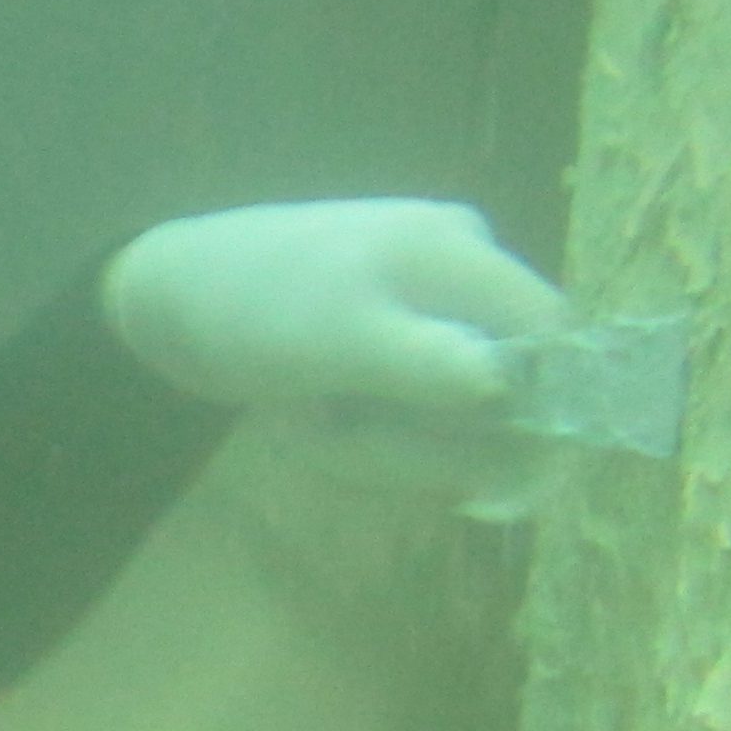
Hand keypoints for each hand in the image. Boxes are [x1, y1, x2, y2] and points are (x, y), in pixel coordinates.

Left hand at [100, 198, 563, 414]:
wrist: (173, 300)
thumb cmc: (253, 307)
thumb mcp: (337, 337)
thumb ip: (424, 363)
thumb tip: (511, 386)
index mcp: (465, 254)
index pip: (557, 343)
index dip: (538, 416)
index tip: (471, 477)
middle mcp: (468, 281)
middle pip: (512, 401)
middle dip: (430, 445)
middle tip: (342, 431)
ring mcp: (436, 323)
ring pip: (462, 429)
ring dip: (391, 452)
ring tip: (319, 422)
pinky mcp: (405, 362)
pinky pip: (420, 430)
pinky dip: (371, 445)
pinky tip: (322, 423)